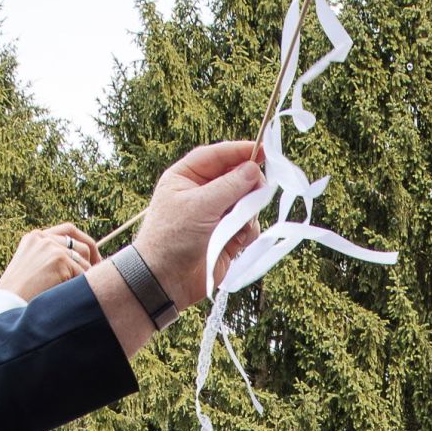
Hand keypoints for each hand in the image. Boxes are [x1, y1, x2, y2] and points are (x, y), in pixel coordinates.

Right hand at [0, 224, 97, 302]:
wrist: (8, 303)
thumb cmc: (20, 295)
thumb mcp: (33, 268)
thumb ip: (52, 259)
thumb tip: (84, 263)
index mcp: (35, 237)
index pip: (68, 230)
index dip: (85, 242)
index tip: (94, 258)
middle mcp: (44, 238)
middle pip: (82, 244)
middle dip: (93, 261)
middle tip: (97, 278)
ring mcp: (51, 247)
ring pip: (84, 261)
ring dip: (84, 278)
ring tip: (74, 292)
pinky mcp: (59, 259)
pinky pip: (83, 274)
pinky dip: (80, 286)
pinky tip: (69, 295)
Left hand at [133, 140, 267, 309]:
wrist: (167, 280)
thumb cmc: (174, 237)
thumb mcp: (200, 205)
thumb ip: (229, 186)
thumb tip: (253, 170)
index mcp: (187, 177)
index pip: (217, 156)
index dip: (240, 151)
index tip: (264, 150)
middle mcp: (203, 193)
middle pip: (236, 178)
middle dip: (248, 186)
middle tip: (259, 192)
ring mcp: (216, 215)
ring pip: (246, 203)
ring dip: (248, 212)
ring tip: (237, 226)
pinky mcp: (227, 237)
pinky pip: (248, 226)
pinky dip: (247, 231)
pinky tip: (237, 241)